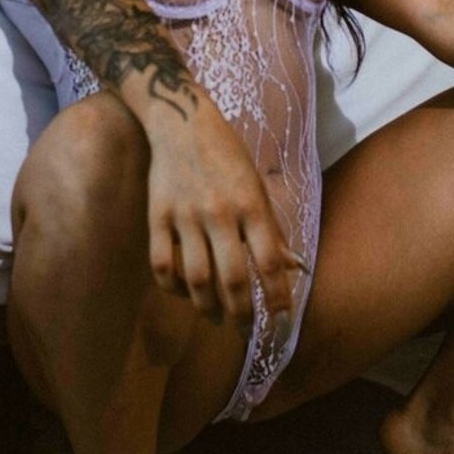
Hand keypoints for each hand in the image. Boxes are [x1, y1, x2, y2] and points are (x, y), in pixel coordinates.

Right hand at [144, 101, 297, 333]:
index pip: (270, 262)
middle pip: (233, 279)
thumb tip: (296, 267)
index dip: (278, 297)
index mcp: (251, 205)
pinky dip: (173, 287)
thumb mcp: (257, 187)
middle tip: (246, 331)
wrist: (182, 123)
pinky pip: (162, 264)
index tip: (281, 321)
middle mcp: (220, 213)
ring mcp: (185, 216)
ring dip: (208, 308)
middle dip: (243, 314)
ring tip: (217, 317)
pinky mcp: (157, 216)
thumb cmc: (228, 156)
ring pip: (197, 279)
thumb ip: (273, 230)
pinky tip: (184, 292)